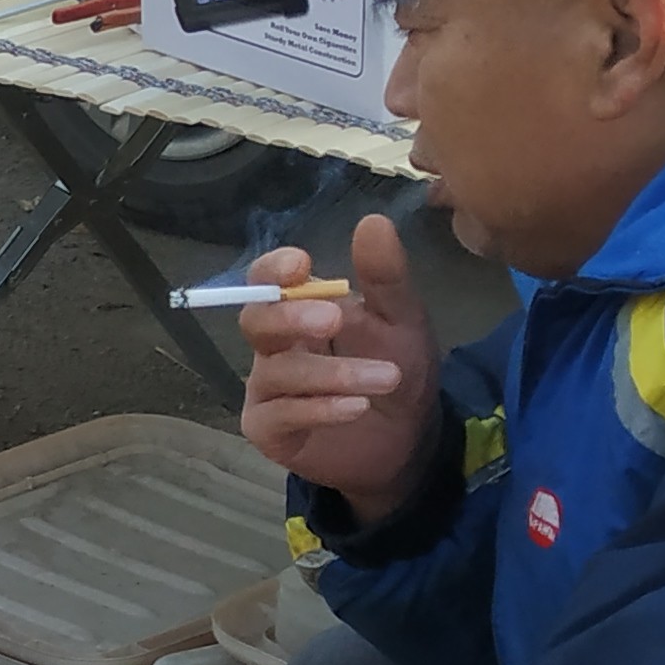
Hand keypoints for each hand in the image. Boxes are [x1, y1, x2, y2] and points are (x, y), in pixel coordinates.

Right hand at [237, 212, 438, 525]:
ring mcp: (267, 391)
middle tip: (335, 318)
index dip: (272, 270)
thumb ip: (385, 277)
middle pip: (255, 322)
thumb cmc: (399, 374)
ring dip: (333, 372)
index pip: (265, 281)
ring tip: (386, 377)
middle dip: (291, 317)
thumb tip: (372, 221)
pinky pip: (279, 414)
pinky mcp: (270, 432)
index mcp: (299, 313)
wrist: (409, 444)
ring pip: (278, 372)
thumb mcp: (402, 321)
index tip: (301, 263)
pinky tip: (357, 407)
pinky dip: (318, 408)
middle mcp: (274, 349)